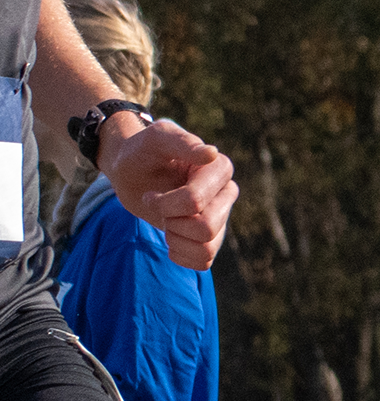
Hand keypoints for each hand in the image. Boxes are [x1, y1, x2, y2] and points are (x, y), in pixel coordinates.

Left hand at [97, 116, 238, 270]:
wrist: (132, 171)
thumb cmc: (142, 152)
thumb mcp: (155, 139)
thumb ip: (181, 142)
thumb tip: (211, 154)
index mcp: (219, 167)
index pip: (196, 202)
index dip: (165, 205)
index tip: (150, 193)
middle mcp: (226, 191)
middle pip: (207, 227)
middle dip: (172, 223)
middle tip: (159, 208)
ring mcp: (221, 214)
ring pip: (207, 247)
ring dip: (176, 240)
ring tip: (166, 222)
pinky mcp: (212, 235)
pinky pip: (205, 260)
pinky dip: (182, 256)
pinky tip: (171, 238)